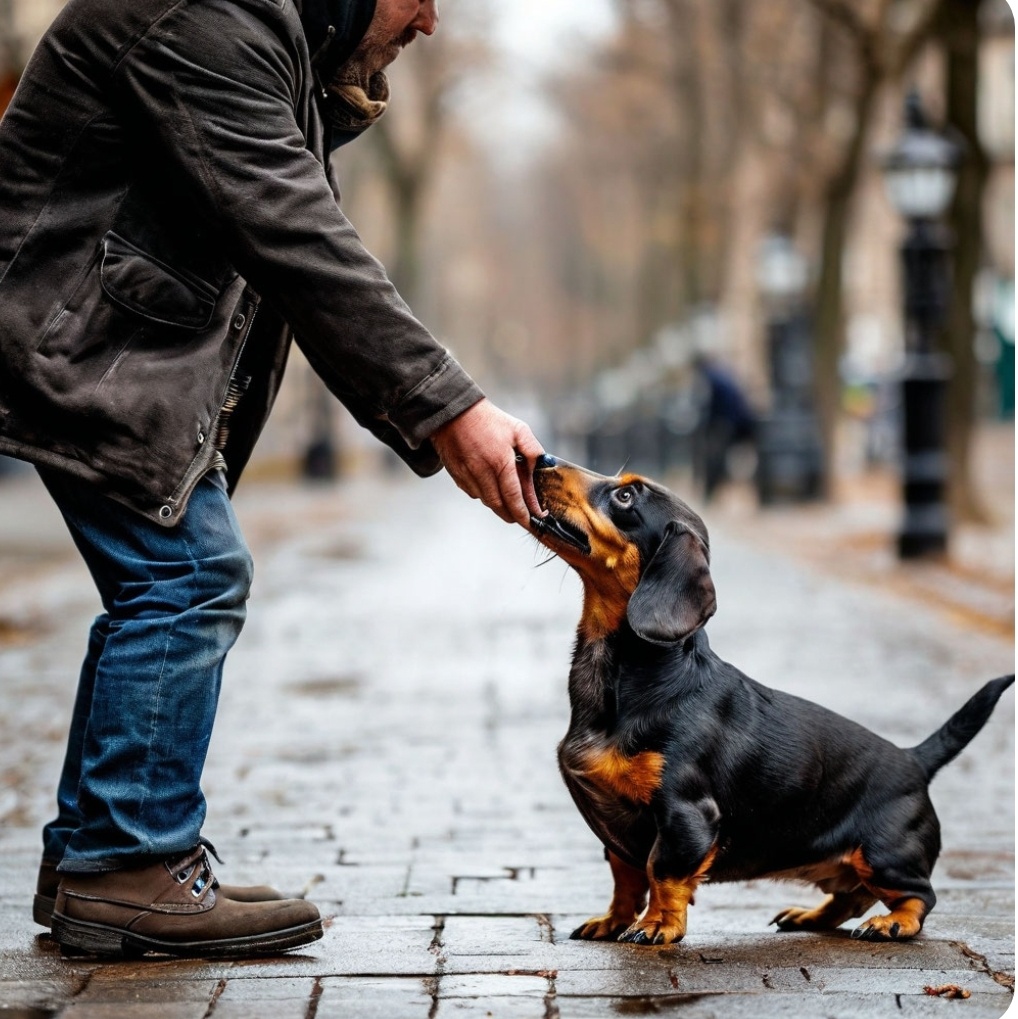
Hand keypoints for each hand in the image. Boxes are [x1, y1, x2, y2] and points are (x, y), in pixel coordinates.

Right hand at [430, 398, 545, 526]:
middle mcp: (482, 472)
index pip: (513, 497)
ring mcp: (467, 476)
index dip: (523, 513)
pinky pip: (474, 493)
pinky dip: (485, 496)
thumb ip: (533, 451)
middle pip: (499, 505)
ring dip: (499, 506)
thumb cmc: (489, 420)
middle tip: (523, 518)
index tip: (532, 522)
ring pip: (486, 501)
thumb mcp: (518, 430)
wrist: (454, 413)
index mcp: (500, 461)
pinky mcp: (457, 476)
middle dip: (512, 516)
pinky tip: (491, 488)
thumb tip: (543, 469)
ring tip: (510, 504)